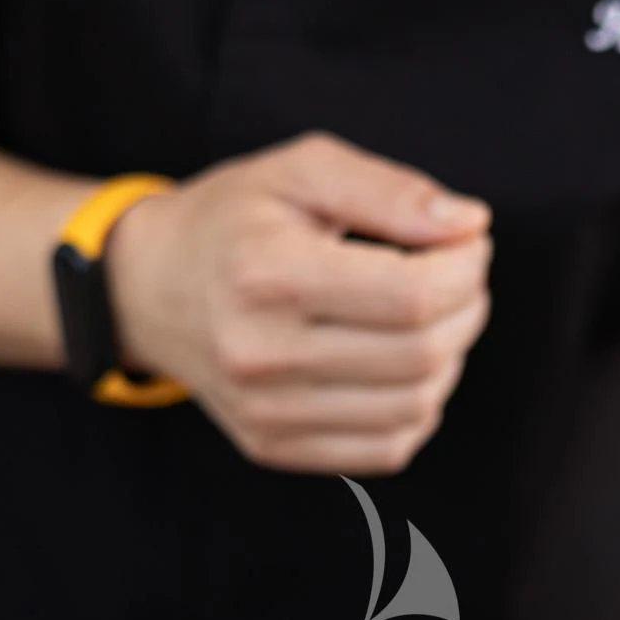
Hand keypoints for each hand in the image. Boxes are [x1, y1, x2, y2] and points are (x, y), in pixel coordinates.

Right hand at [106, 132, 491, 472]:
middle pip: (421, 353)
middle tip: (459, 274)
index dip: (466, 267)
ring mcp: (264, 411)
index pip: (412, 294)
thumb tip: (470, 226)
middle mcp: (259, 352)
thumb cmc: (235, 220)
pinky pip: (388, 447)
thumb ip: (390, 191)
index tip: (466, 241)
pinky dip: (417, 406)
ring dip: (449, 358)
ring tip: (428, 316)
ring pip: (415, 406)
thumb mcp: (301, 171)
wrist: (149, 288)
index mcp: (266, 272)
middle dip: (467, 307)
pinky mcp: (272, 446)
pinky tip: (399, 364)